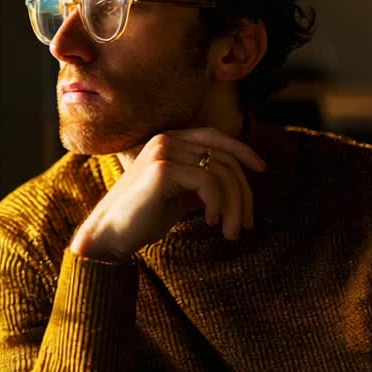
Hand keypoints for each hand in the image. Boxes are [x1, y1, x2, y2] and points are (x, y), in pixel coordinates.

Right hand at [68, 128, 265, 261]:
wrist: (110, 235)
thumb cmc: (143, 218)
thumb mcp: (179, 196)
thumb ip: (202, 184)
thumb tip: (238, 184)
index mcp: (168, 141)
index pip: (215, 136)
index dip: (242, 150)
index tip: (261, 169)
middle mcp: (165, 140)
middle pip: (224, 158)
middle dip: (242, 193)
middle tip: (245, 225)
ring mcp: (163, 152)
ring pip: (220, 172)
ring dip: (233, 206)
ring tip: (231, 232)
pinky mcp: (162, 170)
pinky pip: (208, 183)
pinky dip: (217, 205)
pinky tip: (210, 222)